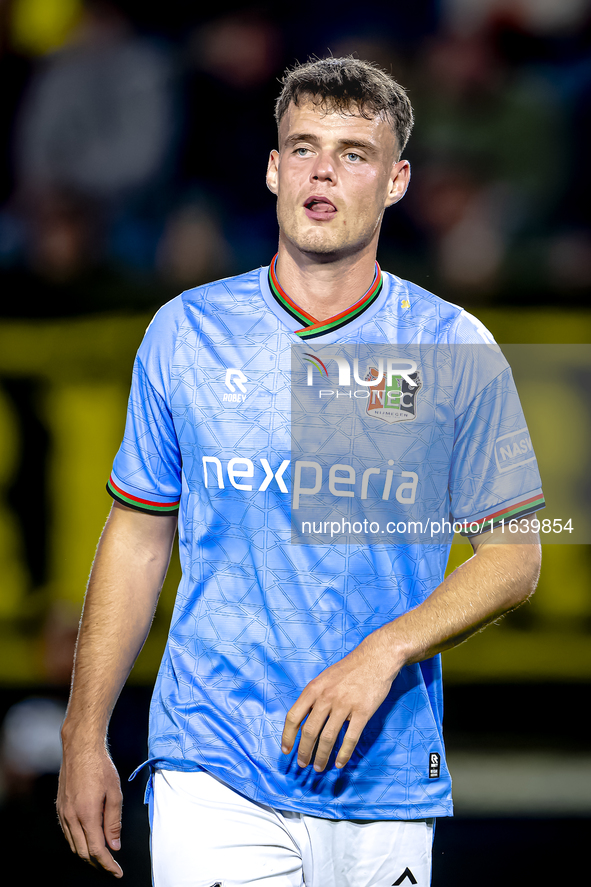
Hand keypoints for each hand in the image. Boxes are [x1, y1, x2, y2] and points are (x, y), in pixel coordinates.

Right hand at [57, 745, 123, 877]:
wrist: (80, 749)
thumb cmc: (100, 767)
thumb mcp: (115, 793)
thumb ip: (114, 822)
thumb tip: (114, 845)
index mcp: (87, 814)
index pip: (97, 850)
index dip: (107, 865)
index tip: (117, 871)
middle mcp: (72, 817)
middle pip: (83, 852)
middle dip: (98, 864)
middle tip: (111, 867)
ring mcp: (64, 813)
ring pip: (74, 846)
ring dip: (87, 856)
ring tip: (101, 858)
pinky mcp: (60, 809)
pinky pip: (67, 834)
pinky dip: (78, 843)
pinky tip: (88, 841)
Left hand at [281, 631, 398, 771]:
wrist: (376, 657)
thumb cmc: (349, 669)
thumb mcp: (325, 677)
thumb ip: (314, 696)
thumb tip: (303, 719)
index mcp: (314, 689)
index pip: (294, 716)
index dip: (288, 736)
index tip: (286, 750)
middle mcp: (326, 698)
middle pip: (309, 731)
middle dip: (304, 751)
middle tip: (302, 764)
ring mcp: (345, 705)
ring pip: (328, 738)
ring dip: (321, 756)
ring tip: (318, 767)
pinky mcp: (362, 712)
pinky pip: (350, 738)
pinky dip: (344, 754)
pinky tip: (339, 763)